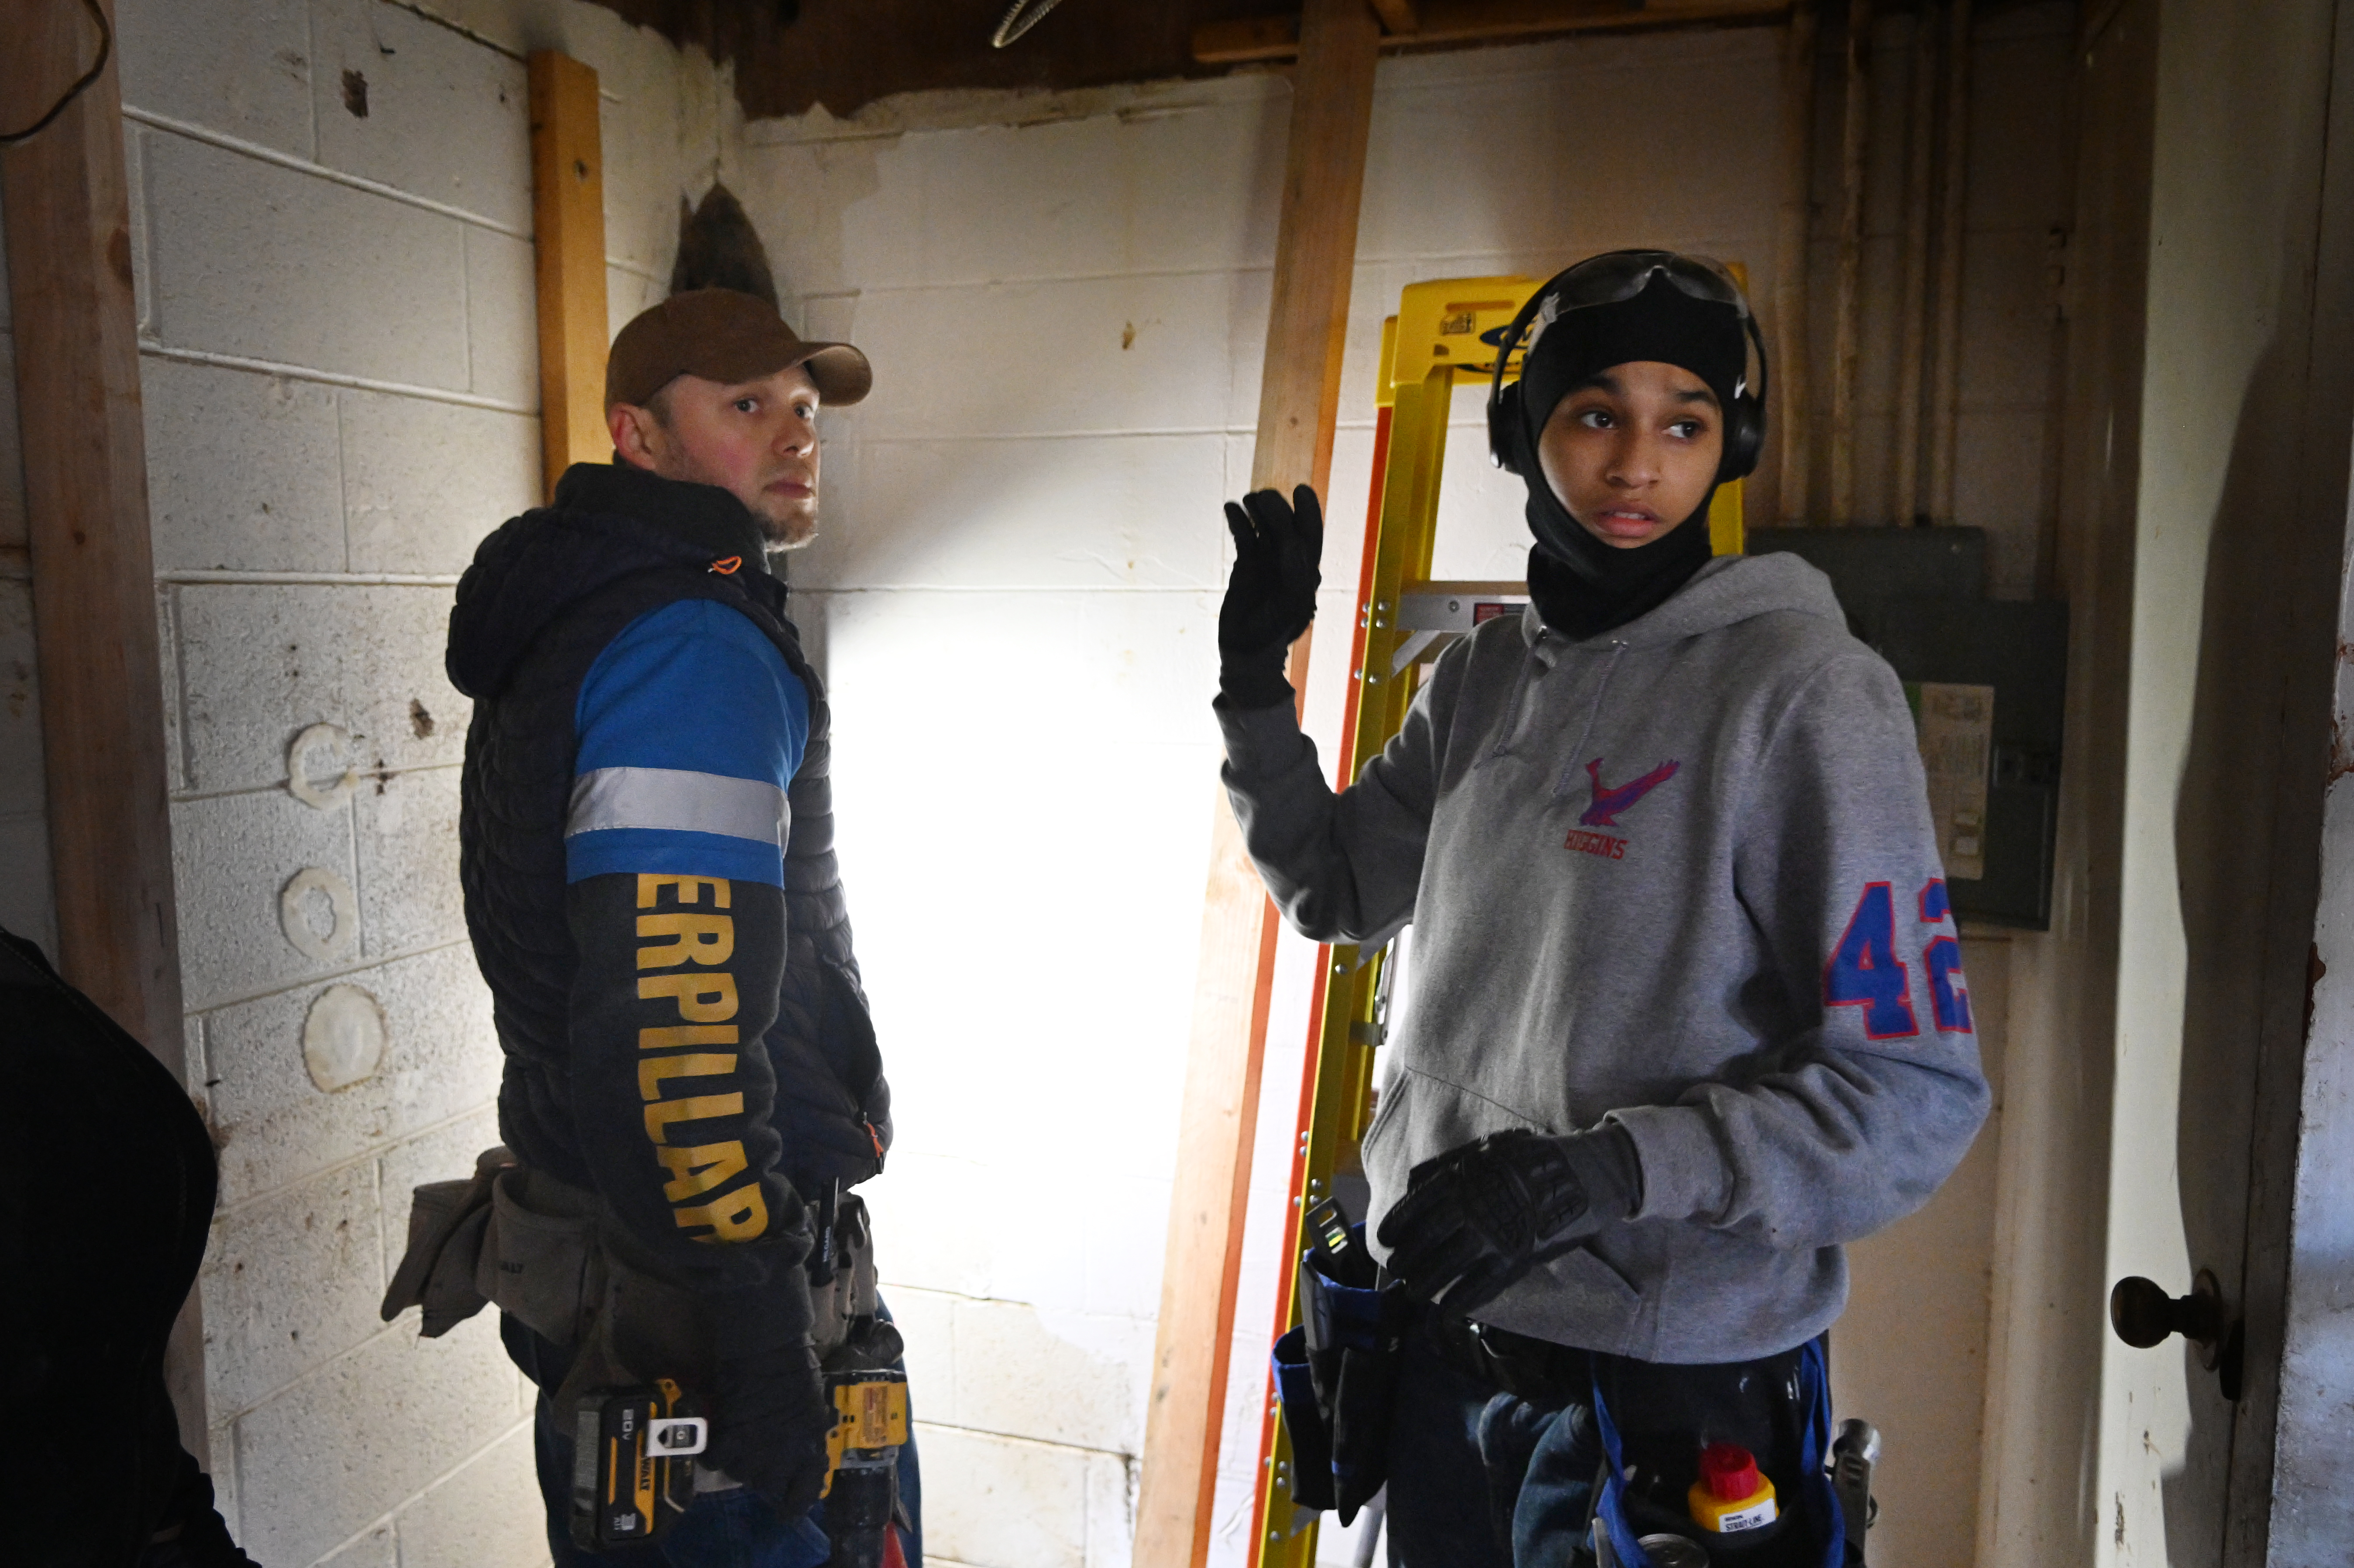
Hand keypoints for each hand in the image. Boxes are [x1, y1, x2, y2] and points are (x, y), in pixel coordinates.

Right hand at [704, 1342, 834, 1521]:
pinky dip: (714, 1453)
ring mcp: (756, 1450)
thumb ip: (810, 1433)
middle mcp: (785, 1456)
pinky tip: (716, 1443)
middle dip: (763, 1477)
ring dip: (739, 1464)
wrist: (769, 1348)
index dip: (794, 1505)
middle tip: (758, 1460)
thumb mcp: (814, 1405)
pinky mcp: (730, 1438)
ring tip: (738, 1446)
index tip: (786, 1511)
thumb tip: (807, 1450)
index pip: (805, 1491)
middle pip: (768, 1486)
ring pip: (741, 1475)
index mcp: (811, 1446)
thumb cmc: (797, 1368)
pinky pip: (717, 1461)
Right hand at [1218, 485, 1323, 708]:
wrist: (1248, 655)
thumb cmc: (1274, 633)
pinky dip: (1239, 522)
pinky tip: (1231, 509)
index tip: (1301, 490)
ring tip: (1247, 500)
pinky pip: (1245, 537)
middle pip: (1286, 525)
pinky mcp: (1246, 565)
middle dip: (1277, 508)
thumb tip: (1293, 540)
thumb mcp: (1290, 604)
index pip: (1310, 534)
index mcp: (1305, 571)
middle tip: (1262, 497)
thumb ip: (1294, 572)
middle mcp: (1288, 562)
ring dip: (1258, 511)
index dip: (1308, 510)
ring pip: (1265, 527)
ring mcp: (1267, 562)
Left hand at [1376, 1126, 1641, 1312]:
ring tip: (1414, 1292)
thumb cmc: (1532, 1158)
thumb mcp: (1486, 1148)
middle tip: (1398, 1270)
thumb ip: (1447, 1165)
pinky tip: (1445, 1311)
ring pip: (1447, 1266)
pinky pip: (1480, 1286)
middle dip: (1407, 1259)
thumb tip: (1412, 1183)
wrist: (1581, 1175)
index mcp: (1461, 1178)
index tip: (1385, 1240)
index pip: (1416, 1207)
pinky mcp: (1516, 1259)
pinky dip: (1458, 1301)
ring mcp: (1493, 1235)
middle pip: (1426, 1241)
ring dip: (1425, 1283)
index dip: (1396, 1226)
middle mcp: (1471, 1208)